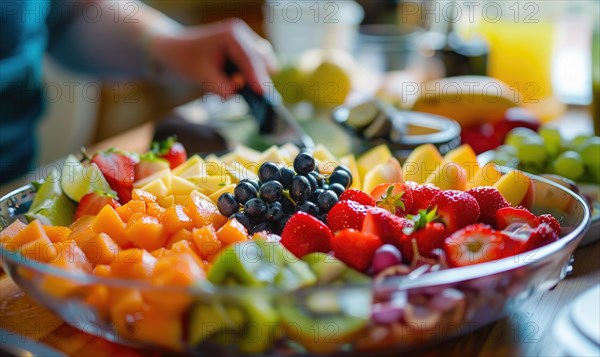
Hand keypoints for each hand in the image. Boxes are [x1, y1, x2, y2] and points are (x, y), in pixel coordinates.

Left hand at [149, 19, 275, 97]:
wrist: (177, 49)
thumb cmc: (187, 60)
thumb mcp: (201, 76)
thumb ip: (221, 86)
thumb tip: (237, 90)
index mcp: (231, 36)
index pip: (249, 58)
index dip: (256, 77)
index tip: (262, 93)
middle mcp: (241, 34)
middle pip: (261, 59)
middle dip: (258, 77)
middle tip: (254, 96)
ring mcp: (245, 39)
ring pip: (262, 62)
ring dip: (253, 77)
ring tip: (233, 85)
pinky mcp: (245, 48)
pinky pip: (256, 65)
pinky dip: (250, 75)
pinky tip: (234, 80)